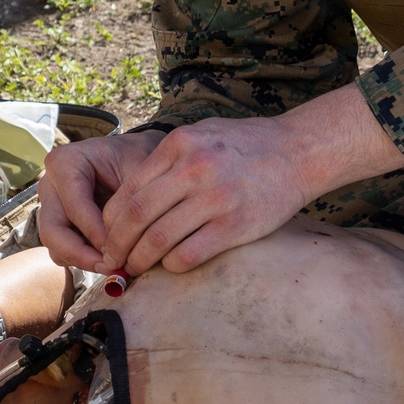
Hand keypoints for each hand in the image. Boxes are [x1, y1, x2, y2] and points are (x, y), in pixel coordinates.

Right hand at [37, 129, 165, 269]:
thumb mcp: (138, 173)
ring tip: (115, 265)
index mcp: (65, 163)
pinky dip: (86, 260)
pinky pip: (64, 252)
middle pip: (53, 231)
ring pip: (56, 247)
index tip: (120, 251)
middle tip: (112, 267)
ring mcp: (52, 207)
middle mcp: (50, 185)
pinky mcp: (60, 225)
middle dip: (82, 255)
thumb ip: (126, 206)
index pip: (75, 207)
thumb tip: (115, 249)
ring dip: (84, 261)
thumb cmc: (140, 159)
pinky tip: (111, 259)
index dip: (97, 234)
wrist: (141, 159)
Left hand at [100, 116, 312, 274]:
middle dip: (118, 245)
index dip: (110, 220)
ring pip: (159, 239)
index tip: (105, 236)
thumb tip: (128, 200)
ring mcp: (216, 198)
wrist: (298, 151)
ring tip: (136, 268)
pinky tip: (171, 265)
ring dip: (141, 260)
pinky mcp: (236, 225)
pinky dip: (172, 265)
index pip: (129, 190)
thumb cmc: (246, 145)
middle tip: (113, 260)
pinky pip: (189, 254)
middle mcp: (195, 169)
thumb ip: (167, 161)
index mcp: (179, 145)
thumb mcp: (201, 135)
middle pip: (137, 216)